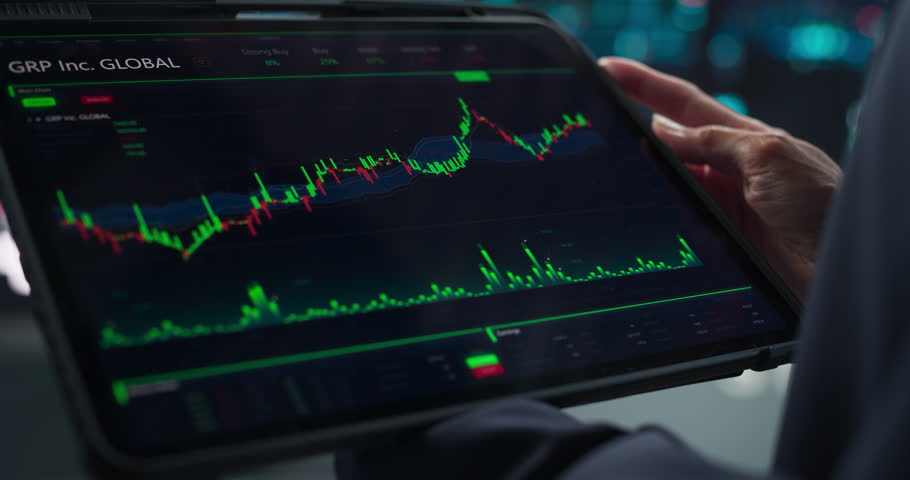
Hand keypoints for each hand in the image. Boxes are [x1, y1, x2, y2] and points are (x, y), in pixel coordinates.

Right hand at [599, 57, 841, 300]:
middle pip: (665, 145)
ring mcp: (716, 208)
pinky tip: (633, 214)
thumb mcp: (770, 156)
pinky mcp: (711, 244)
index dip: (645, 85)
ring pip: (663, 186)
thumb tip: (665, 132)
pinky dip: (650, 217)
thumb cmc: (823, 205)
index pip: (683, 106)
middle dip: (629, 132)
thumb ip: (716, 141)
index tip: (608, 71)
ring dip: (638, 178)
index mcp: (743, 140)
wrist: (840, 269)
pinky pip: (671, 223)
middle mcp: (725, 171)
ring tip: (605, 169)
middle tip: (593, 121)